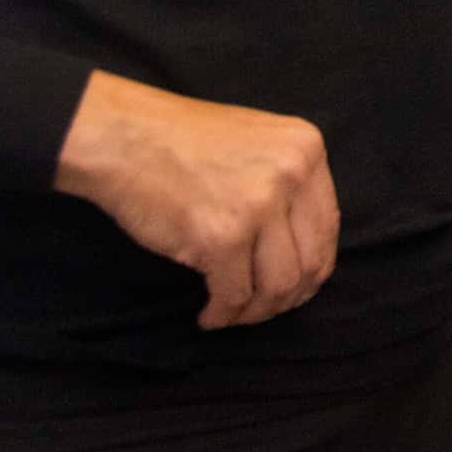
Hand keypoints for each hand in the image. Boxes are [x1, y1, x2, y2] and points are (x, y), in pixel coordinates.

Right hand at [52, 69, 338, 330]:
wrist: (124, 136)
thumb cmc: (182, 141)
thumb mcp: (257, 143)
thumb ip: (288, 183)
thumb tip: (303, 248)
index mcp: (305, 147)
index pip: (327, 227)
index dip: (311, 268)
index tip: (293, 288)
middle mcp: (293, 173)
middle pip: (310, 261)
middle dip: (287, 298)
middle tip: (261, 309)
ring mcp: (259, 205)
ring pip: (278, 286)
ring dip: (255, 311)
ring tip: (231, 312)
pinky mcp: (222, 237)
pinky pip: (234, 295)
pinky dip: (223, 314)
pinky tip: (209, 314)